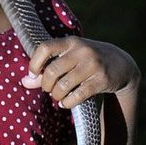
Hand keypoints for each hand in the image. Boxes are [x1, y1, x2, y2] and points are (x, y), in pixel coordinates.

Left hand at [20, 36, 139, 107]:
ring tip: (58, 95)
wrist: (121, 64)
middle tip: (48, 89)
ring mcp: (93, 65)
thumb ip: (45, 69)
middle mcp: (82, 51)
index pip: (45, 48)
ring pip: (63, 86)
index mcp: (70, 42)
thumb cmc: (85, 61)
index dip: (34, 63)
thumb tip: (24, 82)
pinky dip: (67, 102)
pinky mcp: (101, 80)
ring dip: (56, 95)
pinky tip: (66, 102)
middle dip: (45, 84)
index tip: (33, 74)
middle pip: (52, 71)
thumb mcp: (68, 58)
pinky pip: (77, 96)